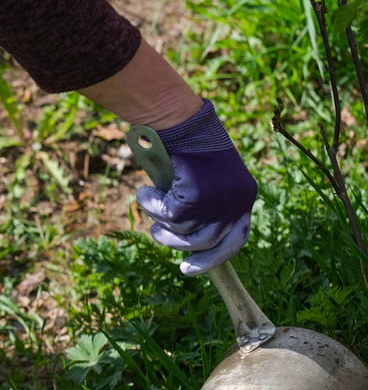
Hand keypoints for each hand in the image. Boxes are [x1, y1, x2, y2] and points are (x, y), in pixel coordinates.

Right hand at [135, 100, 257, 275]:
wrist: (182, 120)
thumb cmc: (189, 146)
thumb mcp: (207, 180)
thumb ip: (206, 207)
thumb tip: (188, 239)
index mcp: (244, 196)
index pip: (236, 240)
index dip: (212, 259)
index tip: (187, 269)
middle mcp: (238, 200)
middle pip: (206, 242)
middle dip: (176, 244)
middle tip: (158, 234)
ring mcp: (219, 199)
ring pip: (183, 231)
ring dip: (160, 220)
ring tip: (150, 203)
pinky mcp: (197, 195)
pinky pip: (168, 215)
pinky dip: (151, 205)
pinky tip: (145, 191)